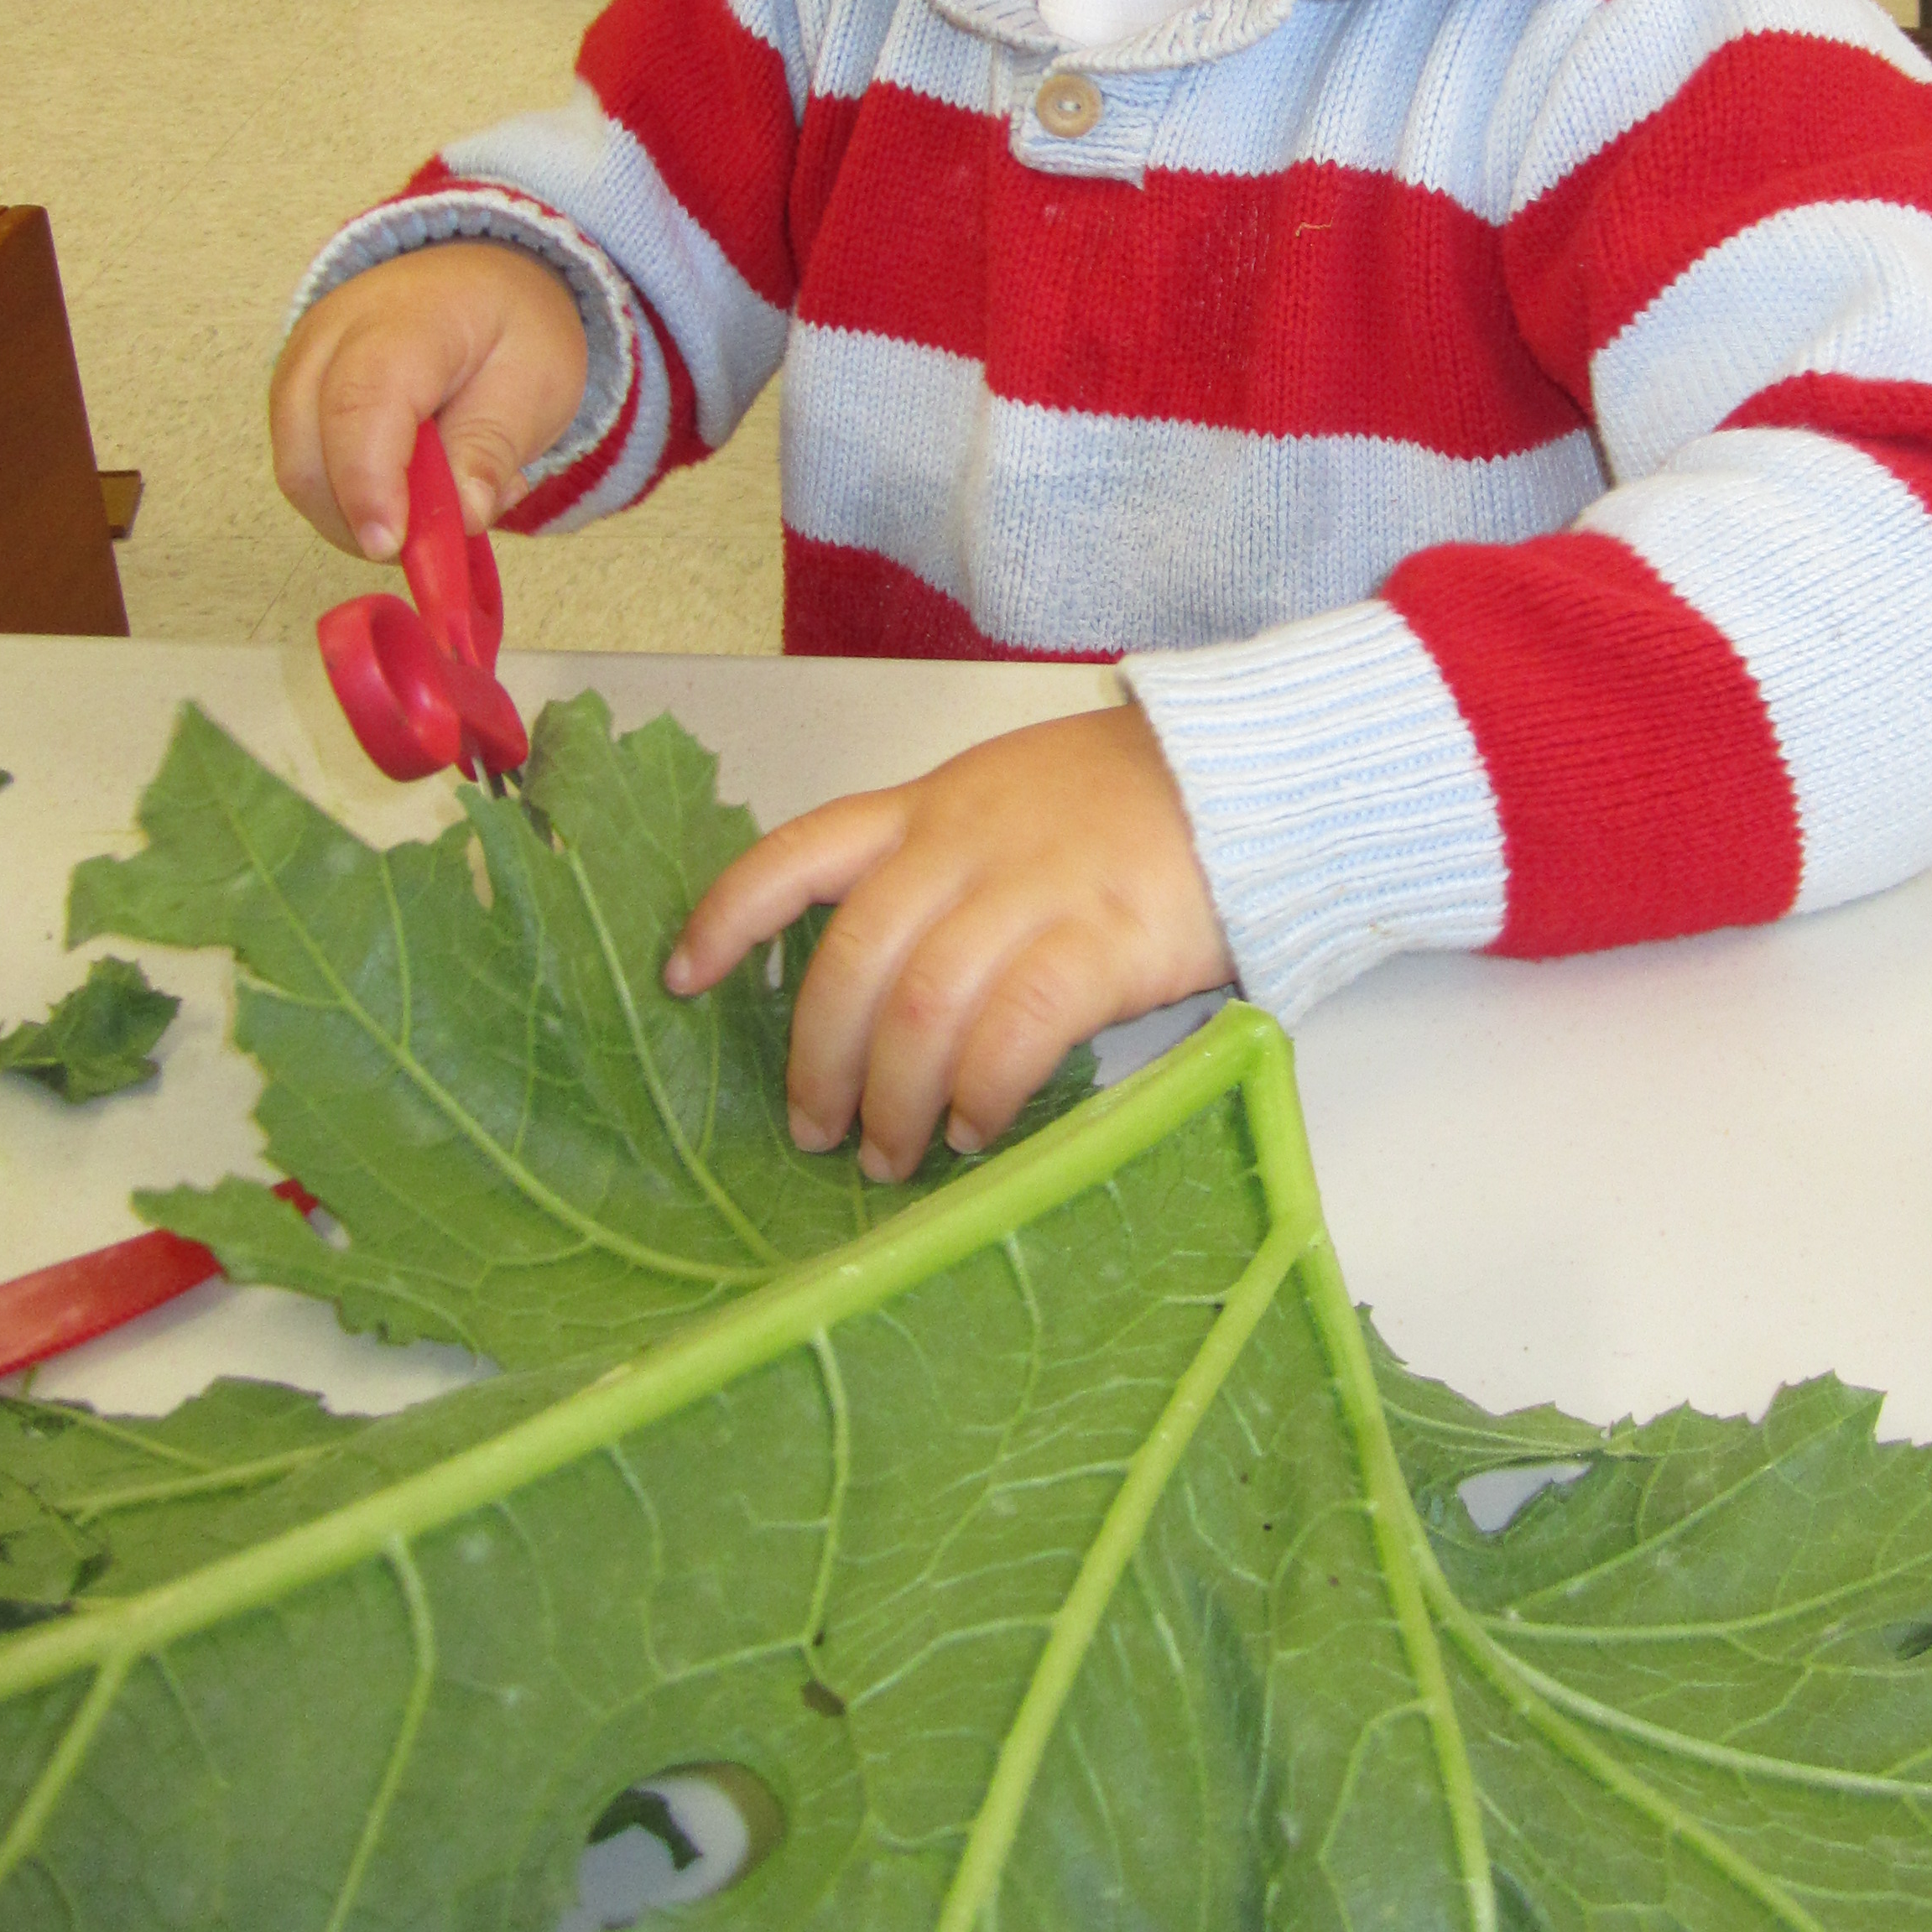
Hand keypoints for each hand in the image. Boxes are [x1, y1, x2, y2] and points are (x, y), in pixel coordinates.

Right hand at [271, 244, 590, 556]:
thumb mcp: (536, 383)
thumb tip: (461, 517)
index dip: (368, 485)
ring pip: (301, 474)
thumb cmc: (510, 327)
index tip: (393, 546)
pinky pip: (308, 469)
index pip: (360, 406)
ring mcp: (300, 366)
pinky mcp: (293, 395)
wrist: (482, 278)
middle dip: (366, 519)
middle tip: (446, 531)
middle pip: (309, 455)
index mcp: (404, 320)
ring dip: (365, 514)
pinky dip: (356, 499)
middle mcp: (330, 338)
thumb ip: (493, 448)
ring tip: (447, 492)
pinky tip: (416, 484)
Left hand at [664, 704, 1232, 1181]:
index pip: (799, 852)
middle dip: (817, 1058)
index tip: (683, 977)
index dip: (730, 915)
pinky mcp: (1099, 941)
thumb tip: (876, 983)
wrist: (1248, 776)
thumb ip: (940, 863)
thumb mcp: (1007, 798)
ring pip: (921, 1007)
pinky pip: (1013, 1031)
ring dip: (893, 1097)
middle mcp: (963, 845)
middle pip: (853, 958)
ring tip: (890, 1155)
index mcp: (931, 807)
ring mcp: (1030, 891)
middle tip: (814, 1130)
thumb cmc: (1128, 802)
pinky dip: (981, 1093)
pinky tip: (975, 1131)